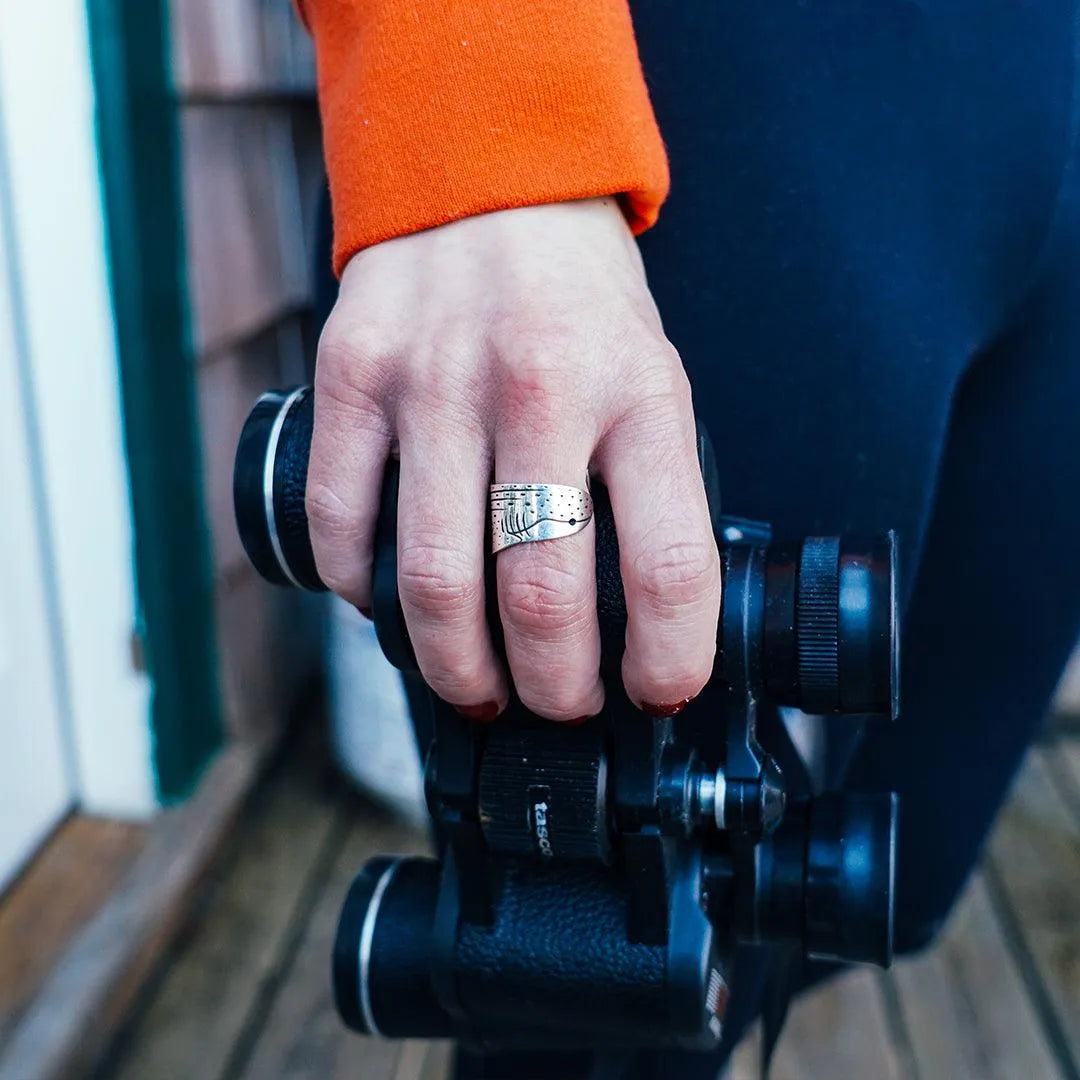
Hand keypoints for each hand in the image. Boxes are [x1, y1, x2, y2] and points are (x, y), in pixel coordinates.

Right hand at [307, 198, 720, 720]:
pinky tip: (392, 607)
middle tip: (558, 705)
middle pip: (540, 599)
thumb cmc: (578, 302)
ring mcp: (434, 384)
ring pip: (434, 585)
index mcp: (637, 393)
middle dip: (552, 690)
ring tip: (476, 690)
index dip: (668, 660)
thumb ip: (643, 486)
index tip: (657, 693)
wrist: (485, 179)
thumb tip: (634, 621)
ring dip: (457, 670)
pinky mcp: (351, 379)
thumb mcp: (650, 377)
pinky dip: (365, 595)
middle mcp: (537, 389)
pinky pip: (343, 527)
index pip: (666, 565)